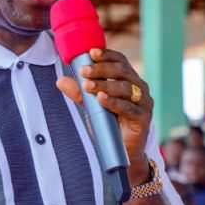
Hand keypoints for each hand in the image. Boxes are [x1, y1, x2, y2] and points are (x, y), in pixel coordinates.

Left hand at [56, 47, 152, 182]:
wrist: (124, 151)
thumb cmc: (110, 124)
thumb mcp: (92, 106)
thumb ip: (80, 93)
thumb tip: (60, 80)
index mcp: (129, 80)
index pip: (120, 61)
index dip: (107, 55)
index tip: (91, 52)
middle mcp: (139, 88)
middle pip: (122, 71)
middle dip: (101, 69)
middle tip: (84, 71)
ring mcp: (144, 102)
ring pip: (125, 88)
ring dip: (105, 85)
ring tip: (88, 86)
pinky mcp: (144, 118)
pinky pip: (128, 107)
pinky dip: (114, 102)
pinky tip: (101, 99)